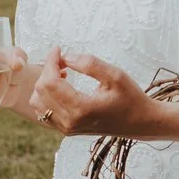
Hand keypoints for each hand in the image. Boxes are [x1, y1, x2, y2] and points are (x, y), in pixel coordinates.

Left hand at [25, 47, 157, 138]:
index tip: (58, 49)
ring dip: (45, 84)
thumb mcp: (115, 75)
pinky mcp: (67, 130)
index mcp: (81, 109)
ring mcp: (67, 128)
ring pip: (37, 103)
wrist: (140, 122)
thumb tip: (66, 56)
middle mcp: (70, 122)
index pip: (50, 82)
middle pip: (41, 91)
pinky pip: (43, 112)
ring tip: (62, 74)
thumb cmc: (130, 97)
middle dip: (47, 70)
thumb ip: (89, 64)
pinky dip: (46, 96)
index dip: (51, 61)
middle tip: (62, 59)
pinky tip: (62, 87)